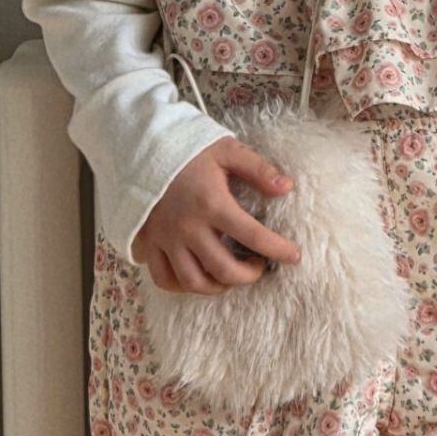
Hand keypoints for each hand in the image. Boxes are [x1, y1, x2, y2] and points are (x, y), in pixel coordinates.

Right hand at [130, 137, 303, 292]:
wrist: (141, 149)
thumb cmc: (189, 150)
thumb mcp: (227, 151)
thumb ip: (258, 169)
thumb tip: (287, 187)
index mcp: (211, 203)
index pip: (252, 235)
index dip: (278, 249)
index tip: (294, 255)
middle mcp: (188, 227)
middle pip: (223, 269)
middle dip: (249, 275)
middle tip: (260, 266)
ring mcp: (166, 239)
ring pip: (193, 281)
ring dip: (218, 286)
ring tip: (232, 274)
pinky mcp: (150, 243)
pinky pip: (164, 279)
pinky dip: (184, 286)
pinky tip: (200, 277)